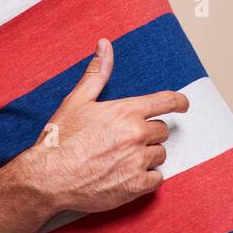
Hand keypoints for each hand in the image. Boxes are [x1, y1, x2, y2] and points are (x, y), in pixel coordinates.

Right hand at [15, 38, 188, 213]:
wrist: (49, 177)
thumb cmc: (61, 139)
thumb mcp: (77, 100)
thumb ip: (97, 73)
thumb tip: (105, 46)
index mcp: (126, 111)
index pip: (166, 101)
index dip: (179, 102)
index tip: (183, 104)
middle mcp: (137, 135)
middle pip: (162, 131)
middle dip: (148, 134)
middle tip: (126, 140)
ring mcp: (138, 161)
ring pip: (160, 155)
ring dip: (147, 156)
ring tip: (122, 159)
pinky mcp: (136, 186)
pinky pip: (157, 179)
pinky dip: (146, 178)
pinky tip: (127, 176)